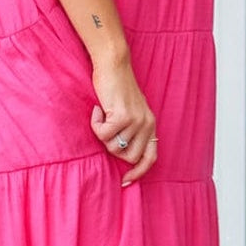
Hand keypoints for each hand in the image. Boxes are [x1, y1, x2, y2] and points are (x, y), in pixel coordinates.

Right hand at [90, 60, 157, 185]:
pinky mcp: (122, 116)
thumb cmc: (117, 87)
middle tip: (105, 131)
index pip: (150, 158)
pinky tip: (97, 109)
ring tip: (102, 116)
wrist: (114, 65)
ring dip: (102, 134)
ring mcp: (136, 121)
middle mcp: (147, 124)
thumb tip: (120, 154)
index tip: (125, 181)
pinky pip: (103, 134)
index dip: (139, 172)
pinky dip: (95, 123)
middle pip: (128, 157)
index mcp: (151, 125)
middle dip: (112, 149)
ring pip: (113, 147)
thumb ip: (131, 130)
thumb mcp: (130, 111)